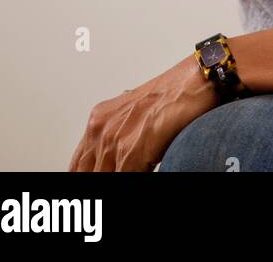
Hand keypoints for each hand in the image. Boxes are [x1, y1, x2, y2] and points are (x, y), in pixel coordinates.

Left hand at [68, 53, 214, 171]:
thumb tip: (114, 162)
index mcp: (97, 120)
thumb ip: (116, 138)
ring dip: (117, 179)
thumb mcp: (133, 116)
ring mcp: (113, 141)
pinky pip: (123, 180)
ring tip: (133, 173)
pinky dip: (133, 181)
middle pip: (85, 174)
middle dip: (96, 185)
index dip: (83, 176)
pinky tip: (144, 173)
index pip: (77, 165)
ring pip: (102, 178)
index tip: (91, 190)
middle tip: (112, 184)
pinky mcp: (130, 152)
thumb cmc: (173, 95)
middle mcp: (100, 129)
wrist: (195, 81)